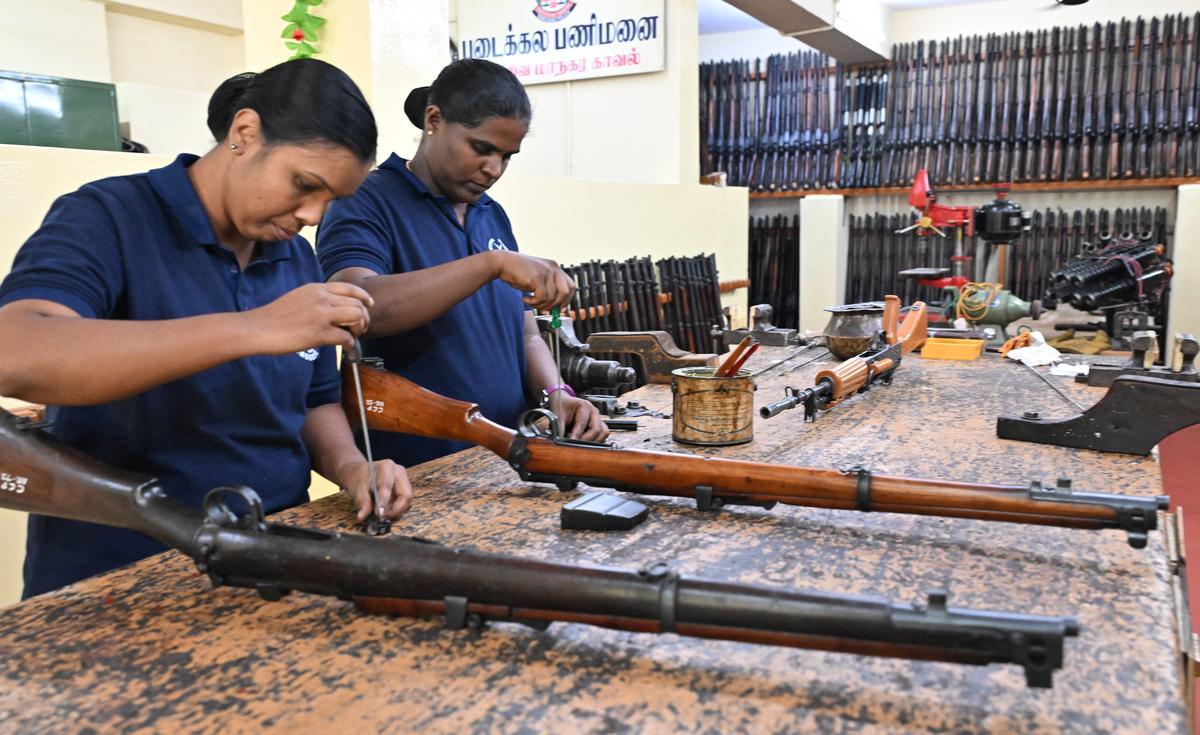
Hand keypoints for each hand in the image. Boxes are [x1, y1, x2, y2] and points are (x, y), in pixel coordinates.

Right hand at [248, 282, 373, 353]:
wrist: (256, 328)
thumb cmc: (274, 317)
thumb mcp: (297, 298)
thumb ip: (316, 300)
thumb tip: (333, 310)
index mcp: (316, 288)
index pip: (349, 288)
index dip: (363, 297)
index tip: (369, 305)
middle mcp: (321, 298)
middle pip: (357, 304)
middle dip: (363, 318)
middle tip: (359, 330)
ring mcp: (321, 315)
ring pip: (357, 317)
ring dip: (360, 329)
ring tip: (353, 337)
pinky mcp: (319, 333)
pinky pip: (346, 337)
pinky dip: (351, 345)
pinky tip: (348, 350)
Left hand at [337, 458, 413, 521]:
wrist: (360, 473)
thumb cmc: (359, 478)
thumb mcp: (357, 488)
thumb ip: (362, 501)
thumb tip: (363, 516)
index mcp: (386, 467)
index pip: (388, 486)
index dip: (384, 502)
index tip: (378, 513)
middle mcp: (399, 472)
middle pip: (405, 494)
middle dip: (396, 509)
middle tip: (383, 517)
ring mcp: (404, 479)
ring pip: (407, 499)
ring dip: (396, 510)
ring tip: (382, 514)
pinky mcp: (404, 487)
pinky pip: (404, 501)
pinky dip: (396, 508)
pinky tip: (386, 510)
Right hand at [490, 251, 574, 310]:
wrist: (502, 262)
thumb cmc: (517, 271)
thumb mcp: (536, 278)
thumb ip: (547, 289)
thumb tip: (554, 307)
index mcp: (554, 267)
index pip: (571, 285)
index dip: (567, 299)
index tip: (561, 308)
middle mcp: (552, 268)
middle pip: (566, 292)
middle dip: (557, 305)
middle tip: (546, 309)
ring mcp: (545, 272)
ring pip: (552, 298)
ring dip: (541, 305)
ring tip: (531, 302)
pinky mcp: (537, 278)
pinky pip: (541, 298)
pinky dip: (533, 302)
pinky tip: (526, 298)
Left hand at [553, 395, 608, 441]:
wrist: (562, 400)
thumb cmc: (561, 405)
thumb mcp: (557, 415)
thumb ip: (559, 429)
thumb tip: (561, 442)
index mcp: (585, 406)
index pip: (583, 425)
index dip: (576, 436)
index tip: (570, 444)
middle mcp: (594, 412)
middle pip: (597, 430)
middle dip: (586, 441)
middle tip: (576, 447)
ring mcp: (598, 418)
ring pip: (603, 433)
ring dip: (594, 441)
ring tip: (582, 446)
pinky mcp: (598, 425)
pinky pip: (602, 435)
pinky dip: (596, 441)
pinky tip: (585, 443)